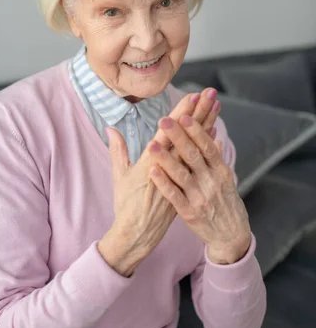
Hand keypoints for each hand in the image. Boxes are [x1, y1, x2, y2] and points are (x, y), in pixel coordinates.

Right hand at [98, 88, 220, 275]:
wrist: (137, 234)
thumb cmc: (126, 205)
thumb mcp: (119, 176)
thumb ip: (118, 151)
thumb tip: (111, 129)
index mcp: (150, 162)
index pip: (169, 131)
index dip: (182, 113)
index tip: (194, 96)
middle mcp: (168, 167)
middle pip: (187, 135)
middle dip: (199, 113)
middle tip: (211, 94)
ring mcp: (179, 177)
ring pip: (196, 147)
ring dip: (206, 126)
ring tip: (216, 107)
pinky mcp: (187, 185)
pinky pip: (199, 164)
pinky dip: (207, 150)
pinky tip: (215, 135)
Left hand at [148, 115, 250, 263]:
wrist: (233, 237)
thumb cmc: (227, 204)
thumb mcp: (227, 180)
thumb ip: (216, 159)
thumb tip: (212, 136)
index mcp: (220, 172)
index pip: (208, 146)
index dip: (196, 131)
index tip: (185, 114)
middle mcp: (211, 182)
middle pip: (194, 156)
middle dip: (179, 137)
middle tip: (165, 120)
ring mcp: (200, 198)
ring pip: (182, 175)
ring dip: (166, 159)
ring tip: (152, 144)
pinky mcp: (190, 213)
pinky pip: (175, 196)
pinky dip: (164, 183)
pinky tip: (152, 171)